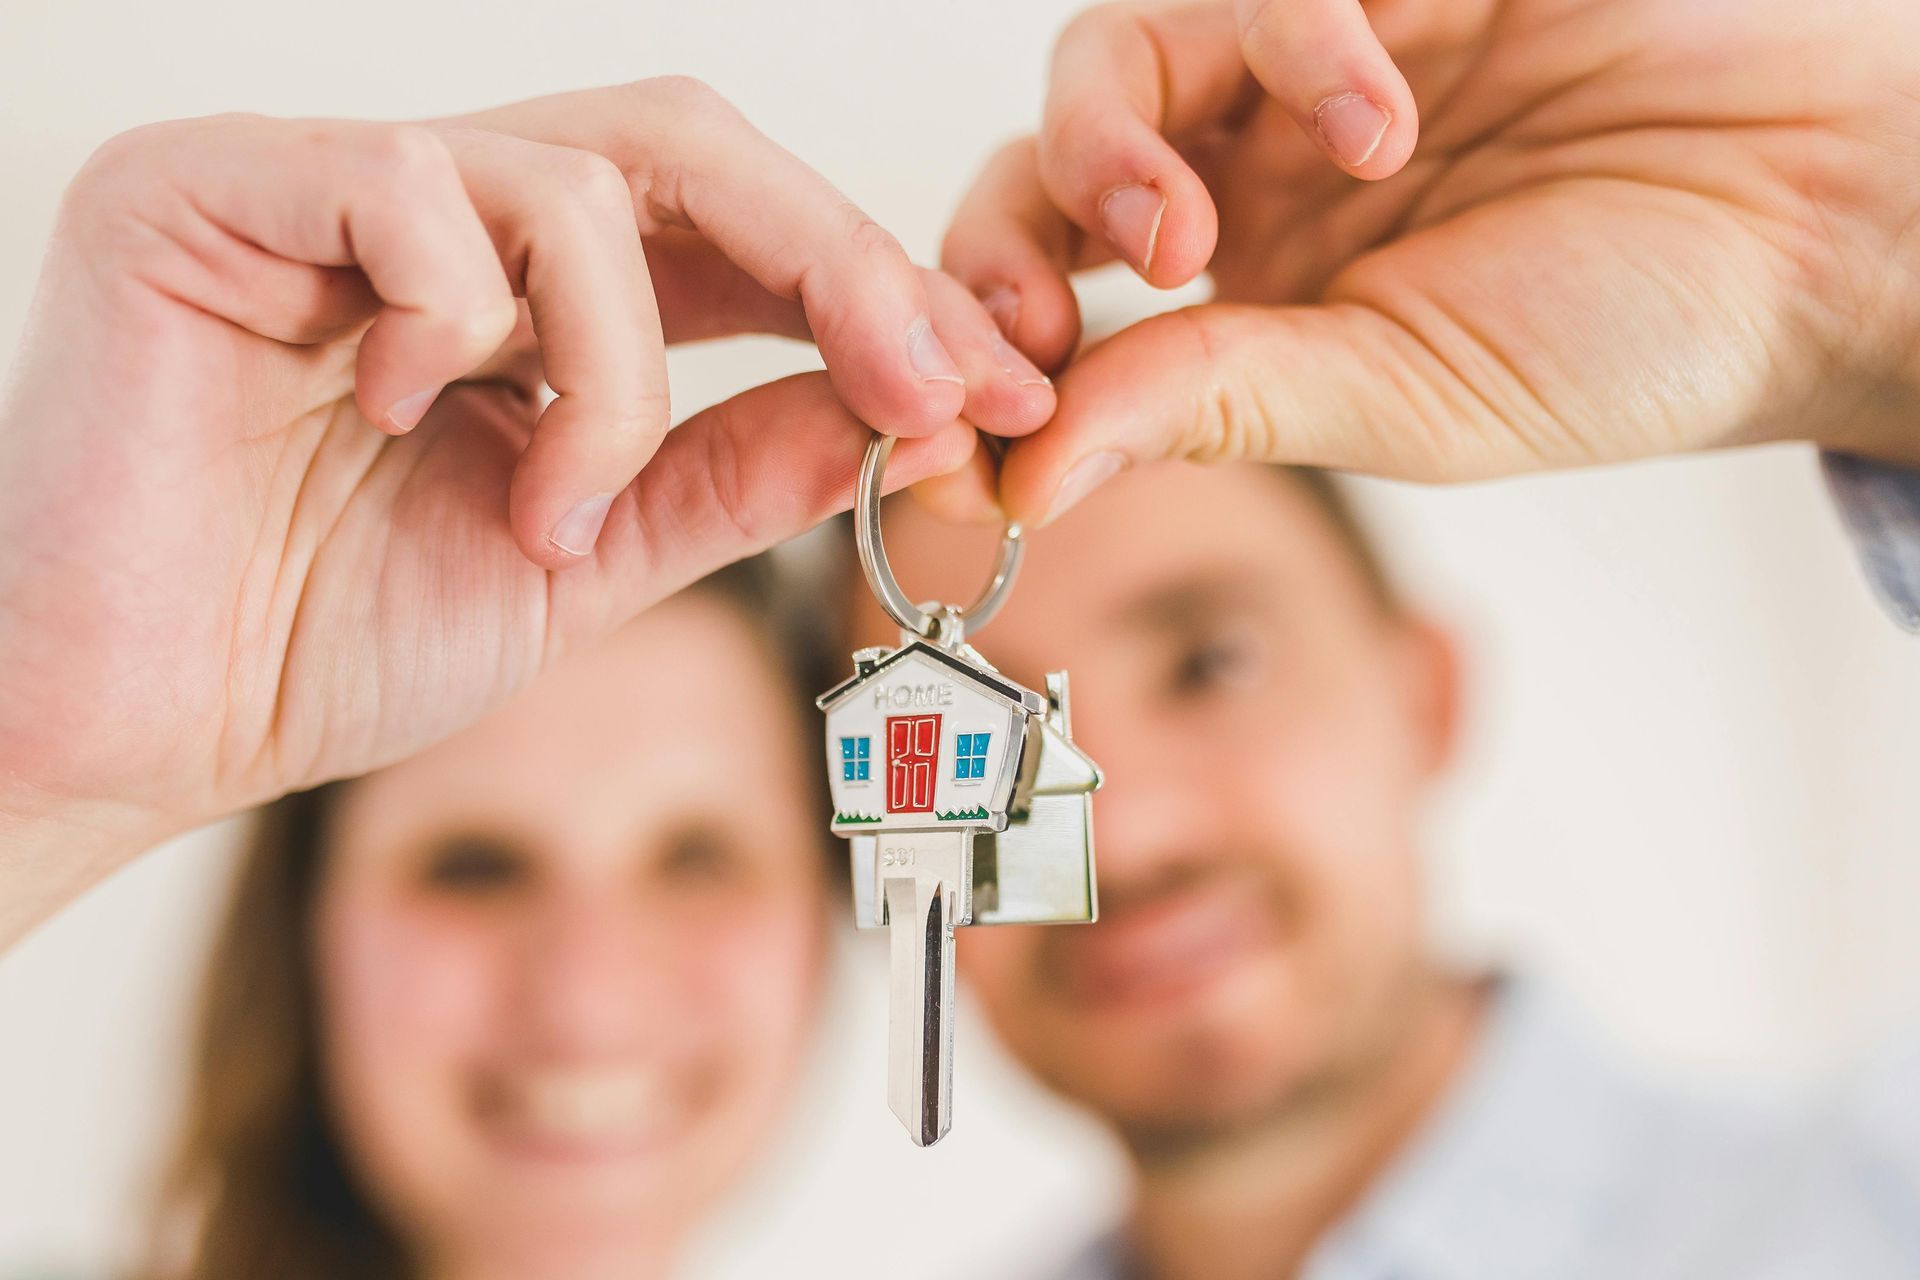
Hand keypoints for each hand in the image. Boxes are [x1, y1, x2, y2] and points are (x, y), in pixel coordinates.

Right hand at [0, 80, 1054, 943]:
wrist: (136, 724)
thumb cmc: (326, 640)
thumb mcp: (586, 560)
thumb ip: (727, 473)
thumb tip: (890, 411)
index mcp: (519, 290)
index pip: (729, 231)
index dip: (872, 293)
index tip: (992, 387)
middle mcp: (430, 211)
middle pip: (684, 147)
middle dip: (834, 262)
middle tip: (930, 377)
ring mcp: (320, 182)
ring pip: (569, 177)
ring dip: (615, 366)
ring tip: (549, 512)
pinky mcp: (208, 187)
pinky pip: (409, 187)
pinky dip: (461, 319)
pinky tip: (404, 416)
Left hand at [940, 0, 1919, 524]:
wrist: (1824, 220)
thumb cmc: (1631, 332)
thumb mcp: (1396, 402)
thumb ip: (1210, 406)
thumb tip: (1020, 482)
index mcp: (1244, 304)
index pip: (1054, 310)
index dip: (978, 358)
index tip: (948, 438)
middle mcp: (1252, 180)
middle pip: (1041, 170)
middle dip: (1005, 240)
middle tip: (1034, 315)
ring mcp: (1303, 71)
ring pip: (1117, 53)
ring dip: (1116, 141)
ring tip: (1191, 233)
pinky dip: (1291, 34)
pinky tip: (1379, 113)